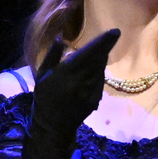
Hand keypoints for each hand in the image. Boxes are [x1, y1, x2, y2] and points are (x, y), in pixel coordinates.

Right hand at [23, 27, 121, 158]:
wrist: (52, 126)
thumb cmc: (44, 98)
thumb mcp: (42, 75)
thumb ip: (52, 56)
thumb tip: (60, 38)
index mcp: (66, 74)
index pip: (88, 53)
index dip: (103, 42)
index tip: (115, 31)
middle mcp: (80, 82)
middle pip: (98, 60)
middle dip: (106, 47)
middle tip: (112, 35)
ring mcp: (90, 92)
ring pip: (101, 70)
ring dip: (101, 59)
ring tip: (95, 55)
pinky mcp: (95, 100)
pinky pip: (100, 81)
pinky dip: (98, 73)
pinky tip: (91, 72)